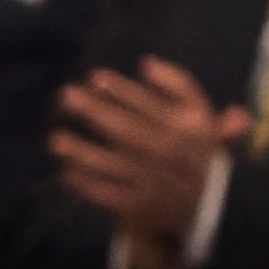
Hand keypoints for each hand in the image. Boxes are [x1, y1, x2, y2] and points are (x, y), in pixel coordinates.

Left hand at [52, 59, 242, 254]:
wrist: (213, 204)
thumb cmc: (197, 150)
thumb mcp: (201, 113)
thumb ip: (179, 84)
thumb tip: (147, 62)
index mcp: (186, 127)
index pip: (151, 104)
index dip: (123, 90)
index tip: (95, 77)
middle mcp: (168, 151)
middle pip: (127, 129)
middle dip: (95, 111)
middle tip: (66, 95)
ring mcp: (152, 181)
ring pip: (112, 164)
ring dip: (82, 151)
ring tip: (55, 139)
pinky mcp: (139, 205)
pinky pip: (108, 193)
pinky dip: (87, 184)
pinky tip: (67, 172)